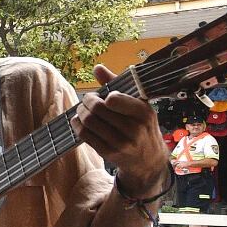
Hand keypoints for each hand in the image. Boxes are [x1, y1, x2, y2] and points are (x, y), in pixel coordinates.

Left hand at [77, 66, 167, 195]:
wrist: (148, 159)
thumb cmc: (141, 125)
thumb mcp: (138, 104)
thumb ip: (118, 84)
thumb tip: (97, 68)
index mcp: (144, 112)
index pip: (114, 99)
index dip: (102, 95)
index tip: (101, 96)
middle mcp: (134, 129)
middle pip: (97, 110)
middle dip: (87, 102)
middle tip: (87, 101)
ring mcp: (121, 143)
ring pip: (89, 122)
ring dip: (80, 113)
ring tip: (83, 110)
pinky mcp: (109, 153)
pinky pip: (85, 135)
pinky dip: (77, 125)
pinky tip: (79, 121)